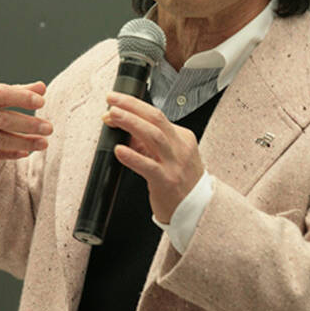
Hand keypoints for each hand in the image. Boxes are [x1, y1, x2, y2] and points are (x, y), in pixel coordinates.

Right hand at [0, 81, 52, 165]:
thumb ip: (14, 91)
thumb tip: (41, 87)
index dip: (21, 97)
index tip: (41, 102)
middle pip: (2, 120)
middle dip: (28, 125)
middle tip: (48, 128)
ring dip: (25, 142)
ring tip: (44, 142)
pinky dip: (11, 154)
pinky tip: (26, 151)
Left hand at [103, 91, 203, 223]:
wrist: (198, 210)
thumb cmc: (181, 183)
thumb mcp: (169, 156)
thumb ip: (148, 143)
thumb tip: (125, 129)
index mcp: (182, 138)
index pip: (157, 115)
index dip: (134, 107)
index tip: (116, 103)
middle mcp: (180, 147)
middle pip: (156, 118)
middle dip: (132, 106)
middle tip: (112, 100)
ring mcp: (175, 164)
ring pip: (153, 135)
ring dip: (131, 122)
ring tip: (113, 116)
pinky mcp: (167, 181)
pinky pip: (148, 166)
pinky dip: (132, 156)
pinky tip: (119, 150)